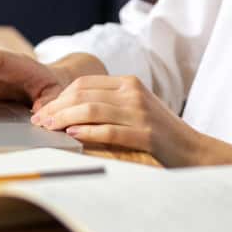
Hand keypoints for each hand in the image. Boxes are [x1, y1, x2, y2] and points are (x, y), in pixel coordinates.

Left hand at [30, 75, 203, 165]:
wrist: (192, 149)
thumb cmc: (158, 132)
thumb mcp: (134, 108)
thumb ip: (108, 104)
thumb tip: (68, 111)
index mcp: (128, 82)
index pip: (84, 83)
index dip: (59, 96)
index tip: (43, 110)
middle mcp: (133, 92)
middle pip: (84, 95)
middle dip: (56, 107)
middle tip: (38, 121)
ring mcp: (140, 113)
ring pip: (92, 110)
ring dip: (65, 119)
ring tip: (49, 128)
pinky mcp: (146, 134)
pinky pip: (110, 131)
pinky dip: (89, 132)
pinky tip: (73, 135)